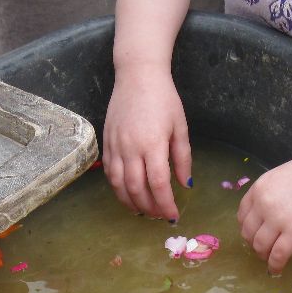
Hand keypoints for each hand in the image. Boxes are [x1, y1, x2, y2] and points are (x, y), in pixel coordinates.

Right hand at [103, 65, 191, 220]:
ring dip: (130, 202)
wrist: (137, 76)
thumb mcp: (180, 127)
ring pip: (118, 184)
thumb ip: (182, 158)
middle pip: (136, 188)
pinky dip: (117, 188)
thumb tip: (185, 184)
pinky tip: (127, 194)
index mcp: (153, 144)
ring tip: (142, 211)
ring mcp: (116, 145)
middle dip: (149, 207)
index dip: (165, 204)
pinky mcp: (106, 142)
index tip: (173, 215)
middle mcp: (131, 148)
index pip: (158, 184)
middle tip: (159, 216)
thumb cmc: (164, 99)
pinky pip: (109, 172)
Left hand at [238, 143, 291, 273]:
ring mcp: (278, 219)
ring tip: (271, 260)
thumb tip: (273, 214)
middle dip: (254, 243)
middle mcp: (264, 203)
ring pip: (260, 246)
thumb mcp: (285, 176)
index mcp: (260, 187)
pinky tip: (277, 269)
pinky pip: (278, 256)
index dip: (248, 228)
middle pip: (248, 232)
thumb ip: (274, 194)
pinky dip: (275, 266)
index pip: (243, 215)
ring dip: (264, 256)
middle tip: (263, 249)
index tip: (255, 234)